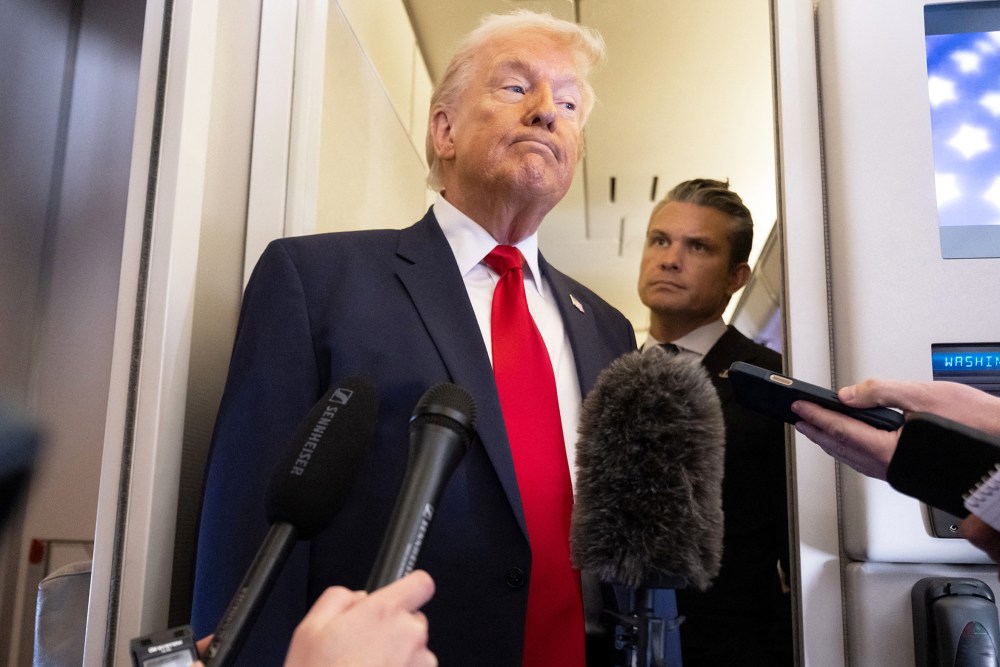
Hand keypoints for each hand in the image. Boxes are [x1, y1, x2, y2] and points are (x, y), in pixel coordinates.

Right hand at [283, 570, 435, 666]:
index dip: (409, 588)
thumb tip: (358, 597)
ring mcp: (420, 663)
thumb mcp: (310, 629)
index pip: (421, 583)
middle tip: (364, 647)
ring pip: (416, 649)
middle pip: (413, 619)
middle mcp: (409, 635)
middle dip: (394, 628)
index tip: (399, 597)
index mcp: (384, 612)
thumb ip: (338, 598)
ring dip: (398, 656)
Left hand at [791, 378, 999, 480]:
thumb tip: (848, 395)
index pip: (842, 431)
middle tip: (796, 417)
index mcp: (892, 451)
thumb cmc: (976, 423)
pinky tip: (847, 440)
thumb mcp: (924, 396)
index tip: (797, 407)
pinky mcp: (908, 472)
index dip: (816, 417)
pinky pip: (868, 463)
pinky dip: (850, 450)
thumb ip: (881, 393)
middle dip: (816, 431)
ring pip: (854, 459)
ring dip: (830, 442)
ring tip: (813, 426)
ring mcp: (900, 473)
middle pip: (842, 448)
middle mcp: (892, 468)